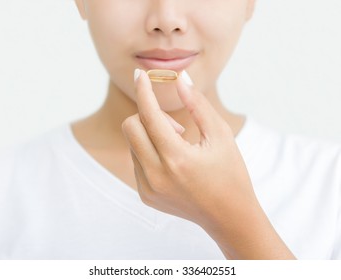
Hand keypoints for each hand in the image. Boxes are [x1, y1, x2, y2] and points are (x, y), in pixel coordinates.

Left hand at [122, 69, 294, 258]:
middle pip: (131, 127)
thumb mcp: (220, 134)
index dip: (143, 91)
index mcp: (177, 158)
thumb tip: (180, 77)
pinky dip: (149, 152)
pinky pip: (136, 161)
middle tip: (176, 126)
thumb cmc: (231, 173)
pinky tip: (172, 162)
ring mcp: (147, 188)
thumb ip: (197, 104)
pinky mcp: (145, 195)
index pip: (149, 115)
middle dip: (147, 116)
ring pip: (133, 144)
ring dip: (150, 135)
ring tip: (178, 146)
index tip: (139, 75)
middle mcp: (156, 175)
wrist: (229, 217)